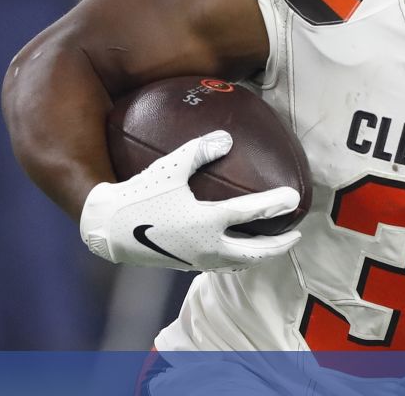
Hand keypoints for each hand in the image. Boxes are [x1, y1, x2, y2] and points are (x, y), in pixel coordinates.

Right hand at [79, 130, 301, 271]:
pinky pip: (221, 266)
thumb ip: (199, 150)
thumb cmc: (139, 194)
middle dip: (279, 245)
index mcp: (206, 221)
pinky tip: (239, 252)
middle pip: (254, 252)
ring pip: (239, 263)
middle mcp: (207, 245)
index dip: (275, 204)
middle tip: (296, 235)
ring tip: (273, 247)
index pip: (250, 212)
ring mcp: (197, 259)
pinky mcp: (186, 264)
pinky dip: (238, 260)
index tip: (293, 198)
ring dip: (261, 256)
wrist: (108, 229)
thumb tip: (227, 138)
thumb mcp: (169, 167)